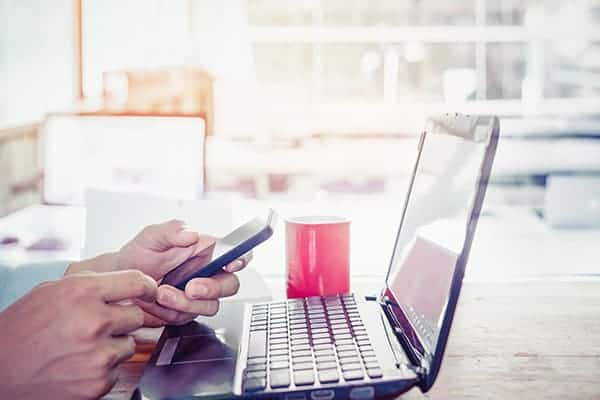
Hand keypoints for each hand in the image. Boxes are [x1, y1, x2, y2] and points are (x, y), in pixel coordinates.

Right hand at [0, 270, 155, 399]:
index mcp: (82, 292)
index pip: (137, 282)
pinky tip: (79, 364)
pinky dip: (104, 368)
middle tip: (99, 325)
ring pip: (129, 344)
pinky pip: (118, 369)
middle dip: (122, 319)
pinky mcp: (98, 382)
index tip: (149, 292)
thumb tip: (124, 284)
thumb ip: (91, 285)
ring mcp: (98, 354)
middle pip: (137, 316)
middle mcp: (93, 321)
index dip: (147, 287)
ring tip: (83, 346)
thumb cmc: (21, 329)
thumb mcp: (51, 291)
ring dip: (113, 344)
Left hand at [68, 220, 251, 326]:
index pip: (236, 252)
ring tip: (161, 293)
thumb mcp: (151, 236)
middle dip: (213, 289)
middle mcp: (207, 272)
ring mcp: (198, 295)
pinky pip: (188, 317)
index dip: (242, 258)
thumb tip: (191, 234)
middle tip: (191, 287)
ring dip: (186, 302)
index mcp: (206, 250)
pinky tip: (155, 301)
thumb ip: (172, 230)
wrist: (119, 282)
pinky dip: (171, 311)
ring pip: (210, 305)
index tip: (231, 264)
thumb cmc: (138, 255)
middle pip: (230, 285)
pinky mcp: (186, 311)